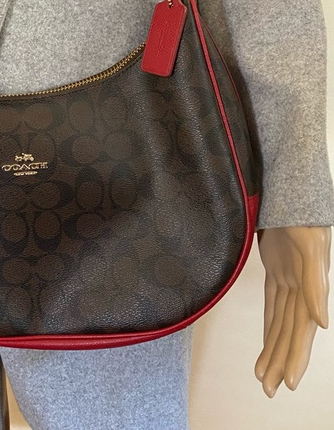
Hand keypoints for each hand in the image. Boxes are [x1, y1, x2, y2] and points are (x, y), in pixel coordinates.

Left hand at [254, 226, 330, 397]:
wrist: (291, 195)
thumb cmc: (302, 219)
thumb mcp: (309, 247)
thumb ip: (315, 285)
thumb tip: (321, 323)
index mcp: (310, 290)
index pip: (300, 331)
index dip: (294, 355)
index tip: (288, 382)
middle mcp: (301, 290)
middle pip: (289, 333)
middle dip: (280, 360)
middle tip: (269, 390)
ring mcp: (289, 281)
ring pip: (280, 322)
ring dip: (273, 348)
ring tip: (263, 375)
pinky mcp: (278, 272)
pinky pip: (273, 305)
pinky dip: (269, 325)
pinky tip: (267, 342)